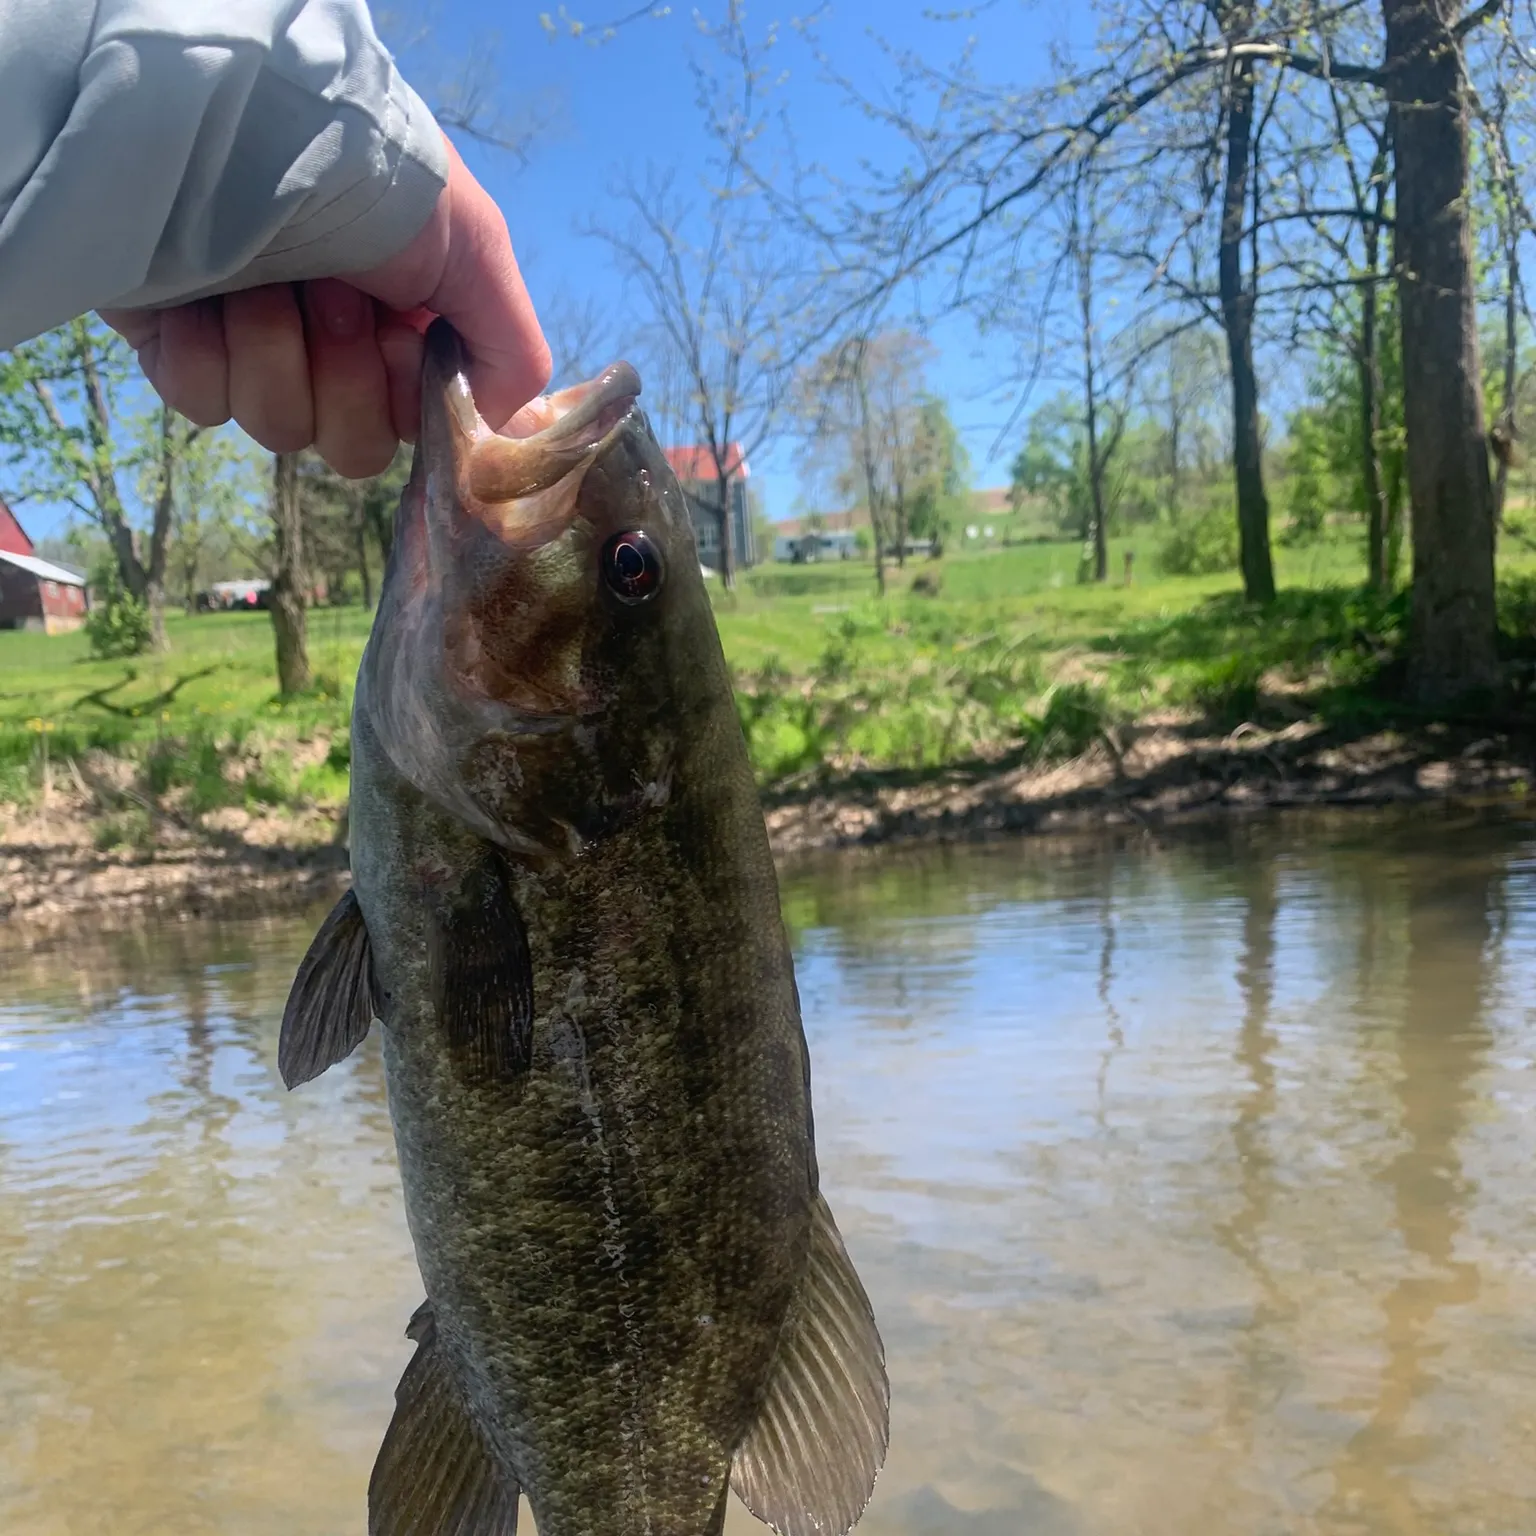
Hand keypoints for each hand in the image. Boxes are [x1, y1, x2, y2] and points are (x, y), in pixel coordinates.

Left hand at [101, 138, 549, 477]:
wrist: (227, 119)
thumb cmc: (361, 168)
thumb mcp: (473, 243)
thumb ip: (512, 350)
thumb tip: (511, 429)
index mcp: (404, 326)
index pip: (416, 424)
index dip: (406, 396)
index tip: (399, 334)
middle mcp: (333, 344)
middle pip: (354, 448)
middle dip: (342, 376)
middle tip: (330, 293)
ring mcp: (256, 350)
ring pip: (280, 430)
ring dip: (275, 350)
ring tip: (262, 276)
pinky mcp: (182, 349)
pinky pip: (204, 405)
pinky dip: (207, 351)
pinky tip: (205, 295)